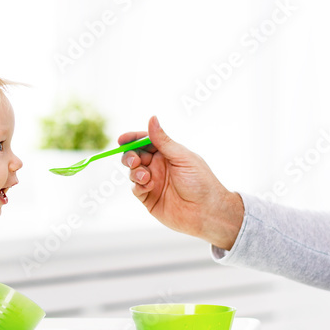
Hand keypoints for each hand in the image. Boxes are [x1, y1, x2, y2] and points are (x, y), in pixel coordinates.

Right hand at [120, 116, 243, 250]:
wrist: (206, 212)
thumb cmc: (200, 182)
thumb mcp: (182, 157)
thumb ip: (163, 141)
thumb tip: (152, 118)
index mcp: (168, 153)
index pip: (145, 141)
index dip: (133, 139)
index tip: (122, 139)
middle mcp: (159, 166)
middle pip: (135, 155)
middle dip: (130, 155)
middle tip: (134, 160)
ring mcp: (153, 182)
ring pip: (133, 171)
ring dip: (134, 171)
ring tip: (145, 176)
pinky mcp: (149, 198)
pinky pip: (135, 188)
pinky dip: (138, 185)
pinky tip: (148, 186)